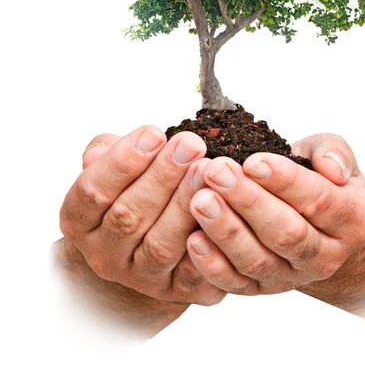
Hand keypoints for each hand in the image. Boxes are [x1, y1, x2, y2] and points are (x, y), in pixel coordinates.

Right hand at [58, 125, 225, 306]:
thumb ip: (107, 153)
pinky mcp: (175, 291)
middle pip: (129, 216)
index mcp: (80, 221)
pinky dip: (208, 246)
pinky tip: (223, 213)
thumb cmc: (129, 192)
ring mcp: (139, 277)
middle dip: (162, 176)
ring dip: (184, 206)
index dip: (123, 161)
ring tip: (206, 171)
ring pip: (160, 246)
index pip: (93, 191)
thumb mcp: (111, 166)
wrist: (142, 246)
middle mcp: (104, 254)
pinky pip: (192, 274)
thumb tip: (109, 147)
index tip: (154, 133)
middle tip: (191, 144)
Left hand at [185, 133, 364, 295]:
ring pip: (258, 260)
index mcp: (352, 220)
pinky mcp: (261, 289)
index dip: (285, 181)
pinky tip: (193, 239)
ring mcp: (292, 277)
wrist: (317, 223)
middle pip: (286, 233)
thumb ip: (335, 152)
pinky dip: (212, 265)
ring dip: (226, 230)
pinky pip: (236, 283)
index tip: (252, 161)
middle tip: (215, 172)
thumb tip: (331, 168)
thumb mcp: (334, 155)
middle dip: (248, 201)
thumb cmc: (320, 177)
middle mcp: (325, 256)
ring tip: (199, 200)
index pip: (319, 201)